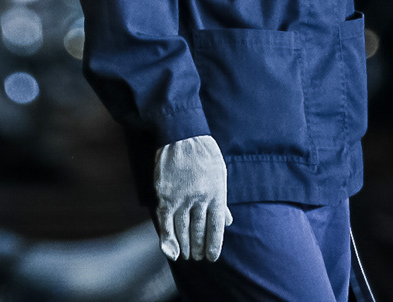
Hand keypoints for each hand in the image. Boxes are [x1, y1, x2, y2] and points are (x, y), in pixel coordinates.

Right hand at [153, 134, 232, 261]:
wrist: (182, 135)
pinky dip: (168, 240)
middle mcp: (199, 199)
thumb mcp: (220, 174)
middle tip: (198, 257)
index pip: (216, 228)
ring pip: (182, 230)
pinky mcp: (164, 196)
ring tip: (187, 256)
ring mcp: (181, 198)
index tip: (212, 257)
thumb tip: (228, 222)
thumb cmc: (204, 154)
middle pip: (198, 231)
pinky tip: (171, 252)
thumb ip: (222, 200)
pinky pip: (165, 223)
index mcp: (216, 194)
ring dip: (185, 246)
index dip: (214, 245)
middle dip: (199, 247)